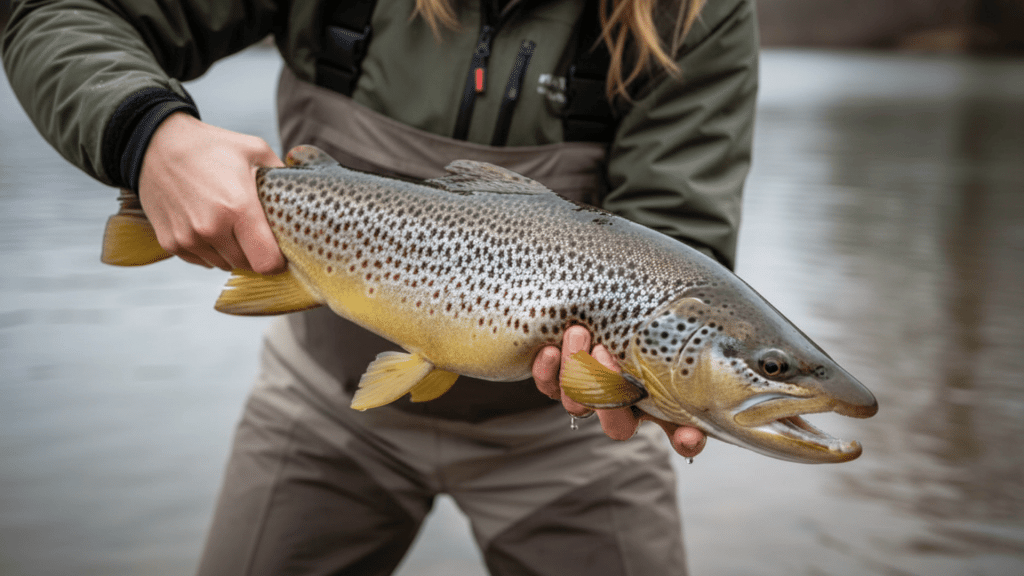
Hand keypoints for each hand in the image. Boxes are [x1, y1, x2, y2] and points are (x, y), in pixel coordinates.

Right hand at [137, 112, 285, 272]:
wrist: (156, 143)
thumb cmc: (210, 146)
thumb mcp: (255, 150)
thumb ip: (282, 175)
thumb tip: (304, 194)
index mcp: (237, 208)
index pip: (267, 262)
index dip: (279, 261)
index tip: (281, 250)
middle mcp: (211, 228)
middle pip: (247, 266)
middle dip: (256, 253)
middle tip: (257, 232)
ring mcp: (188, 238)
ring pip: (224, 265)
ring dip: (233, 252)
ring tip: (231, 224)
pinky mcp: (171, 243)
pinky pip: (202, 260)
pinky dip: (211, 250)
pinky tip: (210, 225)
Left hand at [532, 325, 706, 457]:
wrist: (602, 296)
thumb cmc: (642, 316)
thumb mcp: (664, 329)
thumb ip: (684, 347)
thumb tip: (720, 368)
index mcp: (661, 402)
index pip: (680, 434)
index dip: (685, 438)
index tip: (690, 434)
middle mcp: (626, 407)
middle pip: (618, 426)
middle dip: (610, 391)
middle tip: (605, 352)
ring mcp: (590, 396)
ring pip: (579, 404)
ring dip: (576, 372)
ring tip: (579, 332)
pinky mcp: (558, 382)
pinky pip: (548, 388)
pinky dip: (547, 371)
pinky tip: (549, 349)